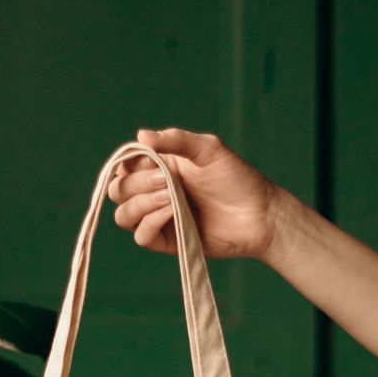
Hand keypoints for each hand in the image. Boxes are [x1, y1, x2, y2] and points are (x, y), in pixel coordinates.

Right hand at [107, 127, 281, 261]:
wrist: (258, 214)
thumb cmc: (237, 178)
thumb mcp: (208, 149)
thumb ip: (175, 139)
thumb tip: (140, 135)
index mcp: (159, 167)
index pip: (123, 167)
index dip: (130, 164)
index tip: (153, 161)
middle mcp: (154, 192)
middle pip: (118, 191)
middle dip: (136, 184)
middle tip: (166, 180)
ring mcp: (159, 218)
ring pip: (124, 215)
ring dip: (142, 203)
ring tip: (171, 197)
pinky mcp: (167, 241)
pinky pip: (141, 236)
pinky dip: (150, 222)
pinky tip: (172, 211)